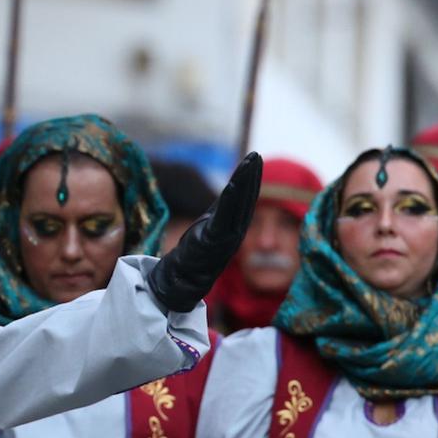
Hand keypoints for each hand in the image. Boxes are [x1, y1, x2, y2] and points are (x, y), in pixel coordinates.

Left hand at [149, 153, 263, 312]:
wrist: (182, 282)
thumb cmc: (194, 255)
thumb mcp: (210, 229)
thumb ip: (220, 214)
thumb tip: (228, 196)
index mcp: (232, 228)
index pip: (244, 200)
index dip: (251, 180)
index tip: (255, 160)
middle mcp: (233, 233)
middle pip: (245, 200)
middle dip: (251, 177)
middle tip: (256, 156)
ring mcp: (224, 238)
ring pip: (237, 206)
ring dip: (244, 183)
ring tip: (249, 163)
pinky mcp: (212, 241)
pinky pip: (223, 217)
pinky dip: (230, 200)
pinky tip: (234, 183)